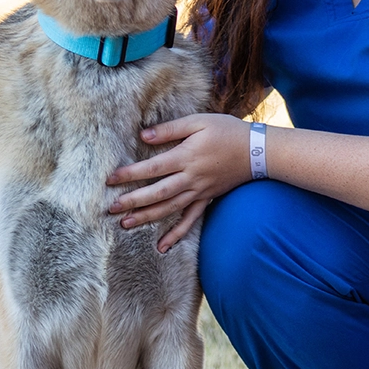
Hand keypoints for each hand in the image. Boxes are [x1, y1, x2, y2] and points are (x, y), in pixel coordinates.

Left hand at [107, 113, 253, 252]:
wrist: (257, 150)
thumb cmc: (227, 131)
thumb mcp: (199, 121)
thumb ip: (170, 129)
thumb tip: (143, 135)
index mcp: (187, 156)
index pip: (152, 168)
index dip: (130, 174)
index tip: (111, 179)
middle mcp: (191, 177)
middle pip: (158, 193)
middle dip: (133, 201)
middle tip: (111, 208)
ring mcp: (199, 192)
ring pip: (170, 209)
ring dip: (147, 218)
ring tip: (125, 224)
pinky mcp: (207, 199)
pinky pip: (191, 221)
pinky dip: (176, 235)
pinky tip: (162, 247)